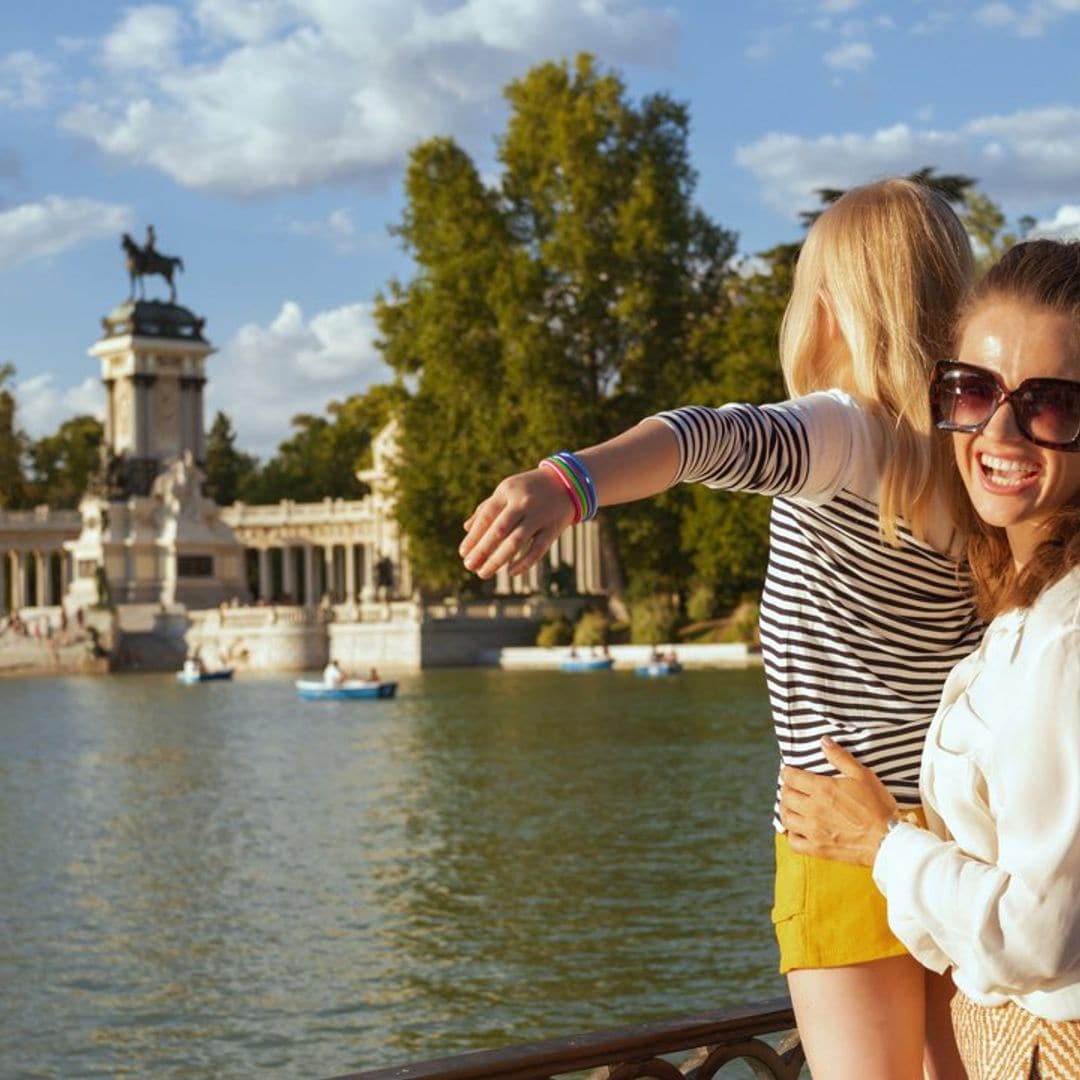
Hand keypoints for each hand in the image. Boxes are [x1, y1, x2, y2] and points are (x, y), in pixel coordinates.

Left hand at [459, 467, 576, 578]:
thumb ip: (487, 508)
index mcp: (507, 491)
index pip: (486, 516)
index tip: (463, 553)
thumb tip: (466, 529)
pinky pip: (537, 549)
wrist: (568, 482)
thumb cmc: (530, 489)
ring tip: (483, 573)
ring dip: (497, 560)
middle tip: (469, 566)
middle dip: (482, 551)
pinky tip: (510, 572)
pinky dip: (523, 562)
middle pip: (498, 531)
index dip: (473, 536)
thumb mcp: (508, 491)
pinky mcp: (553, 528)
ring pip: (515, 542)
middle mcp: (522, 502)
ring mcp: (539, 516)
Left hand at [779, 737, 899, 866]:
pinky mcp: (818, 849)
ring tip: (792, 806)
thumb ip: (840, 757)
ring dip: (786, 809)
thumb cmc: (878, 806)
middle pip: (786, 796)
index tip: (790, 772)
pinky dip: (791, 834)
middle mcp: (813, 809)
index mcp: (822, 789)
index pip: (791, 777)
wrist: (888, 840)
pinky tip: (798, 829)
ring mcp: (813, 830)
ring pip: (786, 818)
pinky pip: (793, 842)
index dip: (787, 772)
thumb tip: (824, 741)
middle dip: (786, 789)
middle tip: (792, 788)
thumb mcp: (862, 775)